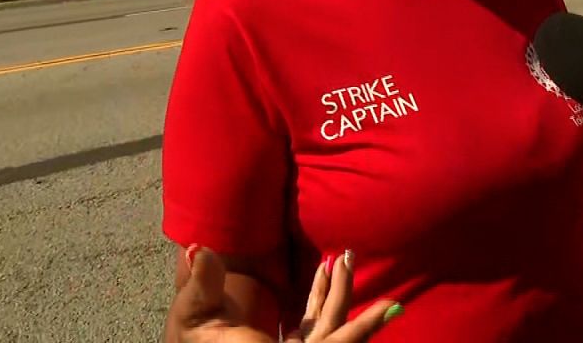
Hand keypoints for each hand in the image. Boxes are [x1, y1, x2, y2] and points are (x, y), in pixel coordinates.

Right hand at [169, 247, 400, 342]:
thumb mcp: (193, 316)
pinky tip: (321, 279)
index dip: (363, 327)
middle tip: (348, 257)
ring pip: (325, 327)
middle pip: (336, 330)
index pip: (332, 342)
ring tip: (338, 261)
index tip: (390, 306)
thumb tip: (200, 249)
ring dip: (333, 293)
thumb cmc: (191, 340)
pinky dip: (318, 302)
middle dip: (344, 291)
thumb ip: (202, 285)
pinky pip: (310, 327)